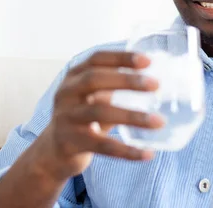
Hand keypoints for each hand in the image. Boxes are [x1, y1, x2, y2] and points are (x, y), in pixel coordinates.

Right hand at [36, 51, 164, 181]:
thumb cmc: (83, 116)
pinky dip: (126, 151)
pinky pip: (101, 146)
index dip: (121, 57)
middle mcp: (66, 93)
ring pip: (99, 112)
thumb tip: (156, 80)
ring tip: (159, 121)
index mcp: (74, 76)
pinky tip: (147, 154)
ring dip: (133, 116)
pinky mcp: (70, 142)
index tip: (147, 61)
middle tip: (156, 85)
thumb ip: (115, 85)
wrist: (53, 150)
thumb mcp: (94, 95)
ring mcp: (65, 117)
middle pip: (94, 80)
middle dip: (126, 80)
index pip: (97, 59)